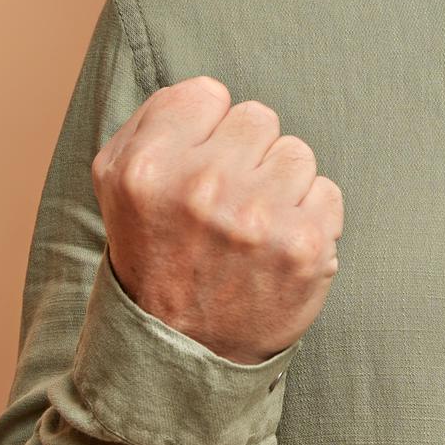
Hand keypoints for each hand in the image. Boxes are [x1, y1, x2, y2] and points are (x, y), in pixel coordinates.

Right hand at [91, 75, 343, 365]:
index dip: (206, 130)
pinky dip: (309, 217)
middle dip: (246, 156)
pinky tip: (279, 248)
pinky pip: (327, 192)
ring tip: (252, 227)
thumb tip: (209, 92)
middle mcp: (202, 188)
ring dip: (280, 186)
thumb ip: (154, 122)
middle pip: (258, 118)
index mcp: (149, 167)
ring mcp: (258, 219)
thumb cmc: (156, 255)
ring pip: (297, 152)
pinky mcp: (306, 247)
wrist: (183, 352)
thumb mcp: (117, 185)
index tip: (196, 167)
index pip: (207, 94)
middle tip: (226, 204)